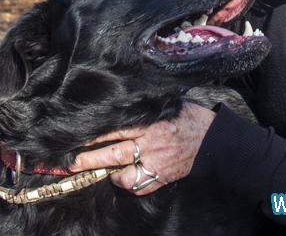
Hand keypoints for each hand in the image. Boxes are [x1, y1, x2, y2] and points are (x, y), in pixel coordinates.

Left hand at [70, 102, 214, 195]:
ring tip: (99, 170)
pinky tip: (123, 176)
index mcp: (151, 123)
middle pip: (114, 153)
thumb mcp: (168, 104)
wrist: (213, 140)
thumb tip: (123, 98)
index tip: (77, 136)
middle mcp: (152, 144)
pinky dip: (128, 184)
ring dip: (109, 173)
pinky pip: (139, 186)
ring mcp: (157, 163)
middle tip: (71, 162)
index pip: (117, 129)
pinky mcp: (162, 177)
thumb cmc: (189, 117)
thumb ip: (146, 106)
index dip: (95, 134)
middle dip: (90, 159)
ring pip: (125, 175)